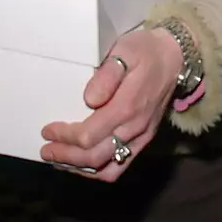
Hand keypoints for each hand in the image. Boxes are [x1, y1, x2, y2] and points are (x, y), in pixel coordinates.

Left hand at [40, 26, 184, 181]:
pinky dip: (98, 170)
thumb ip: (107, 75)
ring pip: (107, 168)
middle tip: (45, 150)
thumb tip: (89, 99)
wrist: (176, 58)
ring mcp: (140, 138)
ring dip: (79, 168)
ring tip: (59, 160)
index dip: (64, 137)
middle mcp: (134, 128)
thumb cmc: (145, 51)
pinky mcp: (143, 140)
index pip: (89, 135)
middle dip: (65, 157)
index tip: (47, 130)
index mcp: (127, 107)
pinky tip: (82, 163)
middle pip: (95, 157)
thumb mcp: (125, 51)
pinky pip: (120, 167)